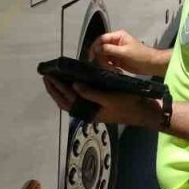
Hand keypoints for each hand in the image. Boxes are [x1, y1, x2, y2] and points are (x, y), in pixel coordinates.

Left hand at [42, 76, 160, 127]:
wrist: (142, 112)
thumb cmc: (126, 104)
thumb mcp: (109, 98)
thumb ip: (91, 93)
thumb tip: (74, 85)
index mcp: (88, 112)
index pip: (67, 99)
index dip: (57, 88)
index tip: (49, 77)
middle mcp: (87, 112)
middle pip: (64, 102)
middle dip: (54, 90)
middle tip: (47, 77)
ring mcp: (91, 110)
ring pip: (70, 102)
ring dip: (60, 92)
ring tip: (54, 80)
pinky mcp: (96, 106)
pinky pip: (78, 100)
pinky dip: (71, 93)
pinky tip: (70, 85)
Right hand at [88, 30, 166, 75]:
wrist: (151, 65)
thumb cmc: (141, 56)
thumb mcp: (124, 52)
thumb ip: (109, 49)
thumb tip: (96, 48)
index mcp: (118, 36)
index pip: (101, 39)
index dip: (95, 47)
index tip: (92, 57)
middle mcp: (116, 42)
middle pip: (101, 49)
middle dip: (101, 58)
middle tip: (105, 66)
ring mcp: (116, 51)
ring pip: (103, 57)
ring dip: (105, 64)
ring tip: (113, 69)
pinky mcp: (117, 60)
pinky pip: (108, 63)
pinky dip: (109, 67)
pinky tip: (115, 71)